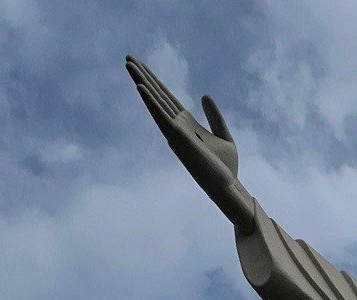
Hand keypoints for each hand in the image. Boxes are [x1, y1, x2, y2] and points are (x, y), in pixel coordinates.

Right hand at [126, 56, 253, 230]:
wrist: (227, 185)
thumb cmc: (226, 167)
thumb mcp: (223, 136)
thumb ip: (214, 116)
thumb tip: (204, 95)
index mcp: (187, 123)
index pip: (167, 97)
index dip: (155, 81)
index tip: (143, 65)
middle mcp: (177, 126)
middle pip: (157, 95)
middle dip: (143, 76)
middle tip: (128, 57)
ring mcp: (175, 132)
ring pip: (155, 103)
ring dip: (141, 83)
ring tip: (128, 64)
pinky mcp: (178, 138)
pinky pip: (162, 117)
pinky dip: (151, 102)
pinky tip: (140, 87)